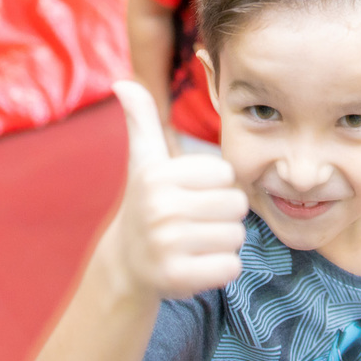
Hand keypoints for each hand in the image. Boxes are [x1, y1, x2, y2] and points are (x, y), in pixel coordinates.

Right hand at [110, 81, 248, 299]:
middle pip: (237, 205)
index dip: (216, 186)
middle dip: (224, 215)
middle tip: (195, 221)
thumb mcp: (144, 161)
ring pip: (236, 237)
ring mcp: (167, 245)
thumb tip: (123, 82)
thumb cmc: (147, 203)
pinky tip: (196, 264)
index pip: (227, 174)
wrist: (126, 264)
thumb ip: (142, 120)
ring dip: (223, 242)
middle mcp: (160, 208)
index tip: (190, 194)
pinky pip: (230, 268)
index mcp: (159, 175)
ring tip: (194, 242)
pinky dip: (221, 269)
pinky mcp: (177, 279)